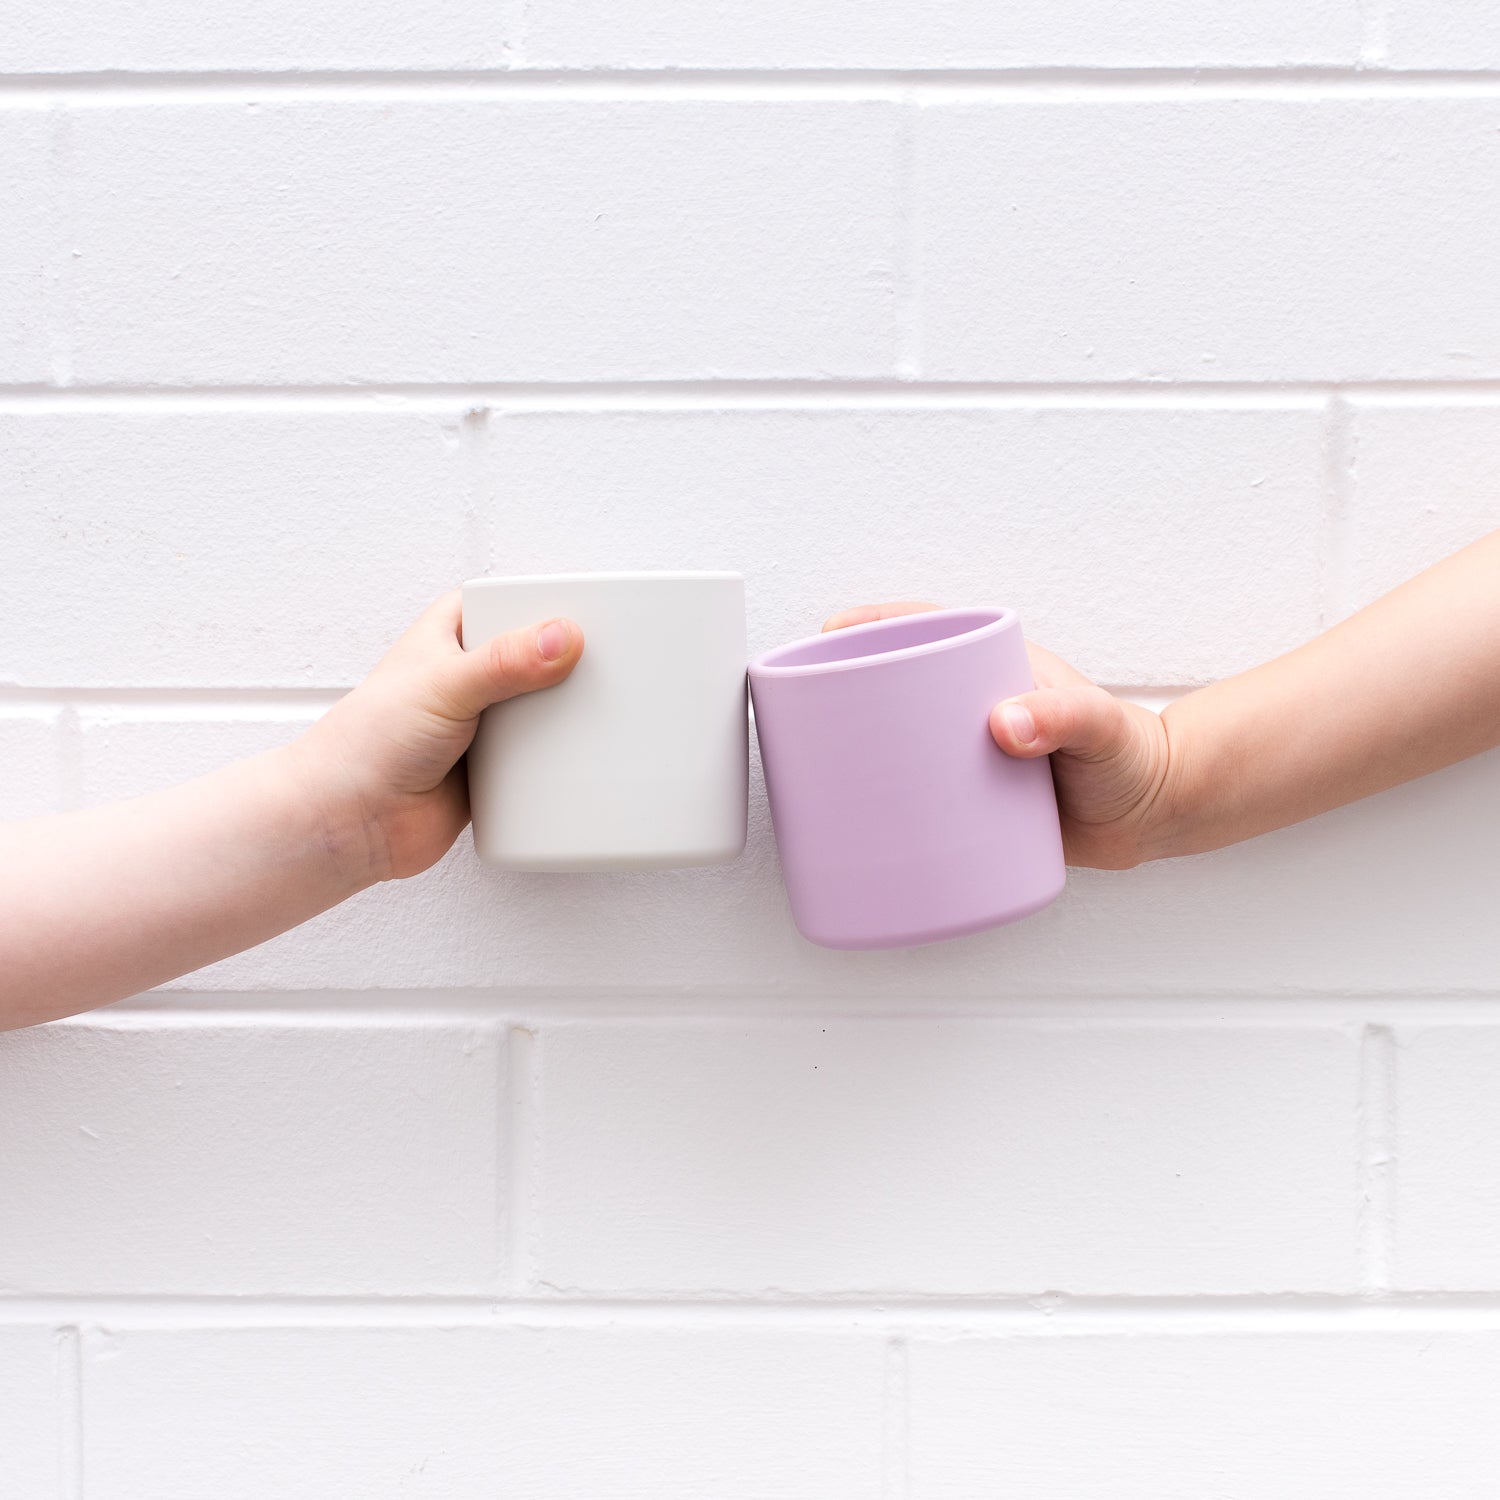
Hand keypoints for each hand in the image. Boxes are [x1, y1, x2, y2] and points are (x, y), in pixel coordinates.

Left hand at [294, 590, 582, 882]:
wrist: (352, 824)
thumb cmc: (367, 745)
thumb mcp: (444, 685)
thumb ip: (504, 661)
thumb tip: (562, 637)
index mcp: (453, 634)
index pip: (514, 602)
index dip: (553, 605)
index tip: (598, 614)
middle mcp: (472, 675)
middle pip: (541, 657)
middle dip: (572, 665)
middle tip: (614, 667)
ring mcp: (486, 723)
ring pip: (546, 708)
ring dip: (569, 715)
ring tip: (611, 711)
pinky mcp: (497, 769)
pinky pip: (543, 758)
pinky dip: (561, 760)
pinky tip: (586, 756)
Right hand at [822, 603, 1176, 868]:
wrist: (1154, 815)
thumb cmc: (1133, 756)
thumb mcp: (1099, 727)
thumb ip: (1061, 717)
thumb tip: (1004, 724)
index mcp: (991, 667)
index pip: (920, 628)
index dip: (868, 625)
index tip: (827, 633)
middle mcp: (968, 705)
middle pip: (890, 685)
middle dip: (843, 688)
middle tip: (806, 711)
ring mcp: (963, 752)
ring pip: (893, 742)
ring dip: (854, 751)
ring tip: (815, 771)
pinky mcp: (966, 802)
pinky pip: (911, 796)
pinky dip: (879, 805)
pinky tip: (853, 824)